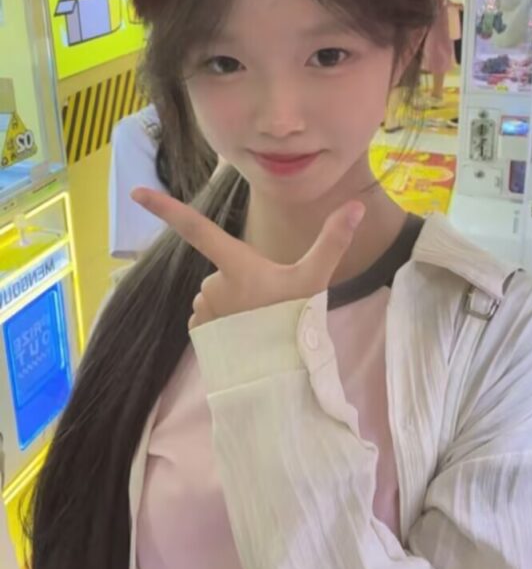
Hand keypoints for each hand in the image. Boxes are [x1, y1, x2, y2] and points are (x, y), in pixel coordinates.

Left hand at [132, 189, 364, 328]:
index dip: (166, 208)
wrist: (280, 375)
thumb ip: (333, 240)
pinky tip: (245, 337)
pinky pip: (209, 320)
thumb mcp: (315, 278)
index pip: (196, 228)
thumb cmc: (295, 322)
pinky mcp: (201, 334)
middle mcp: (212, 284)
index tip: (136, 193)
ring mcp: (205, 310)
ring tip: (259, 323)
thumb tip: (358, 205)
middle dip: (240, 282)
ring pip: (215, 297)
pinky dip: (224, 325)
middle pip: (221, 271)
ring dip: (232, 306)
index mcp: (235, 264)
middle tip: (269, 302)